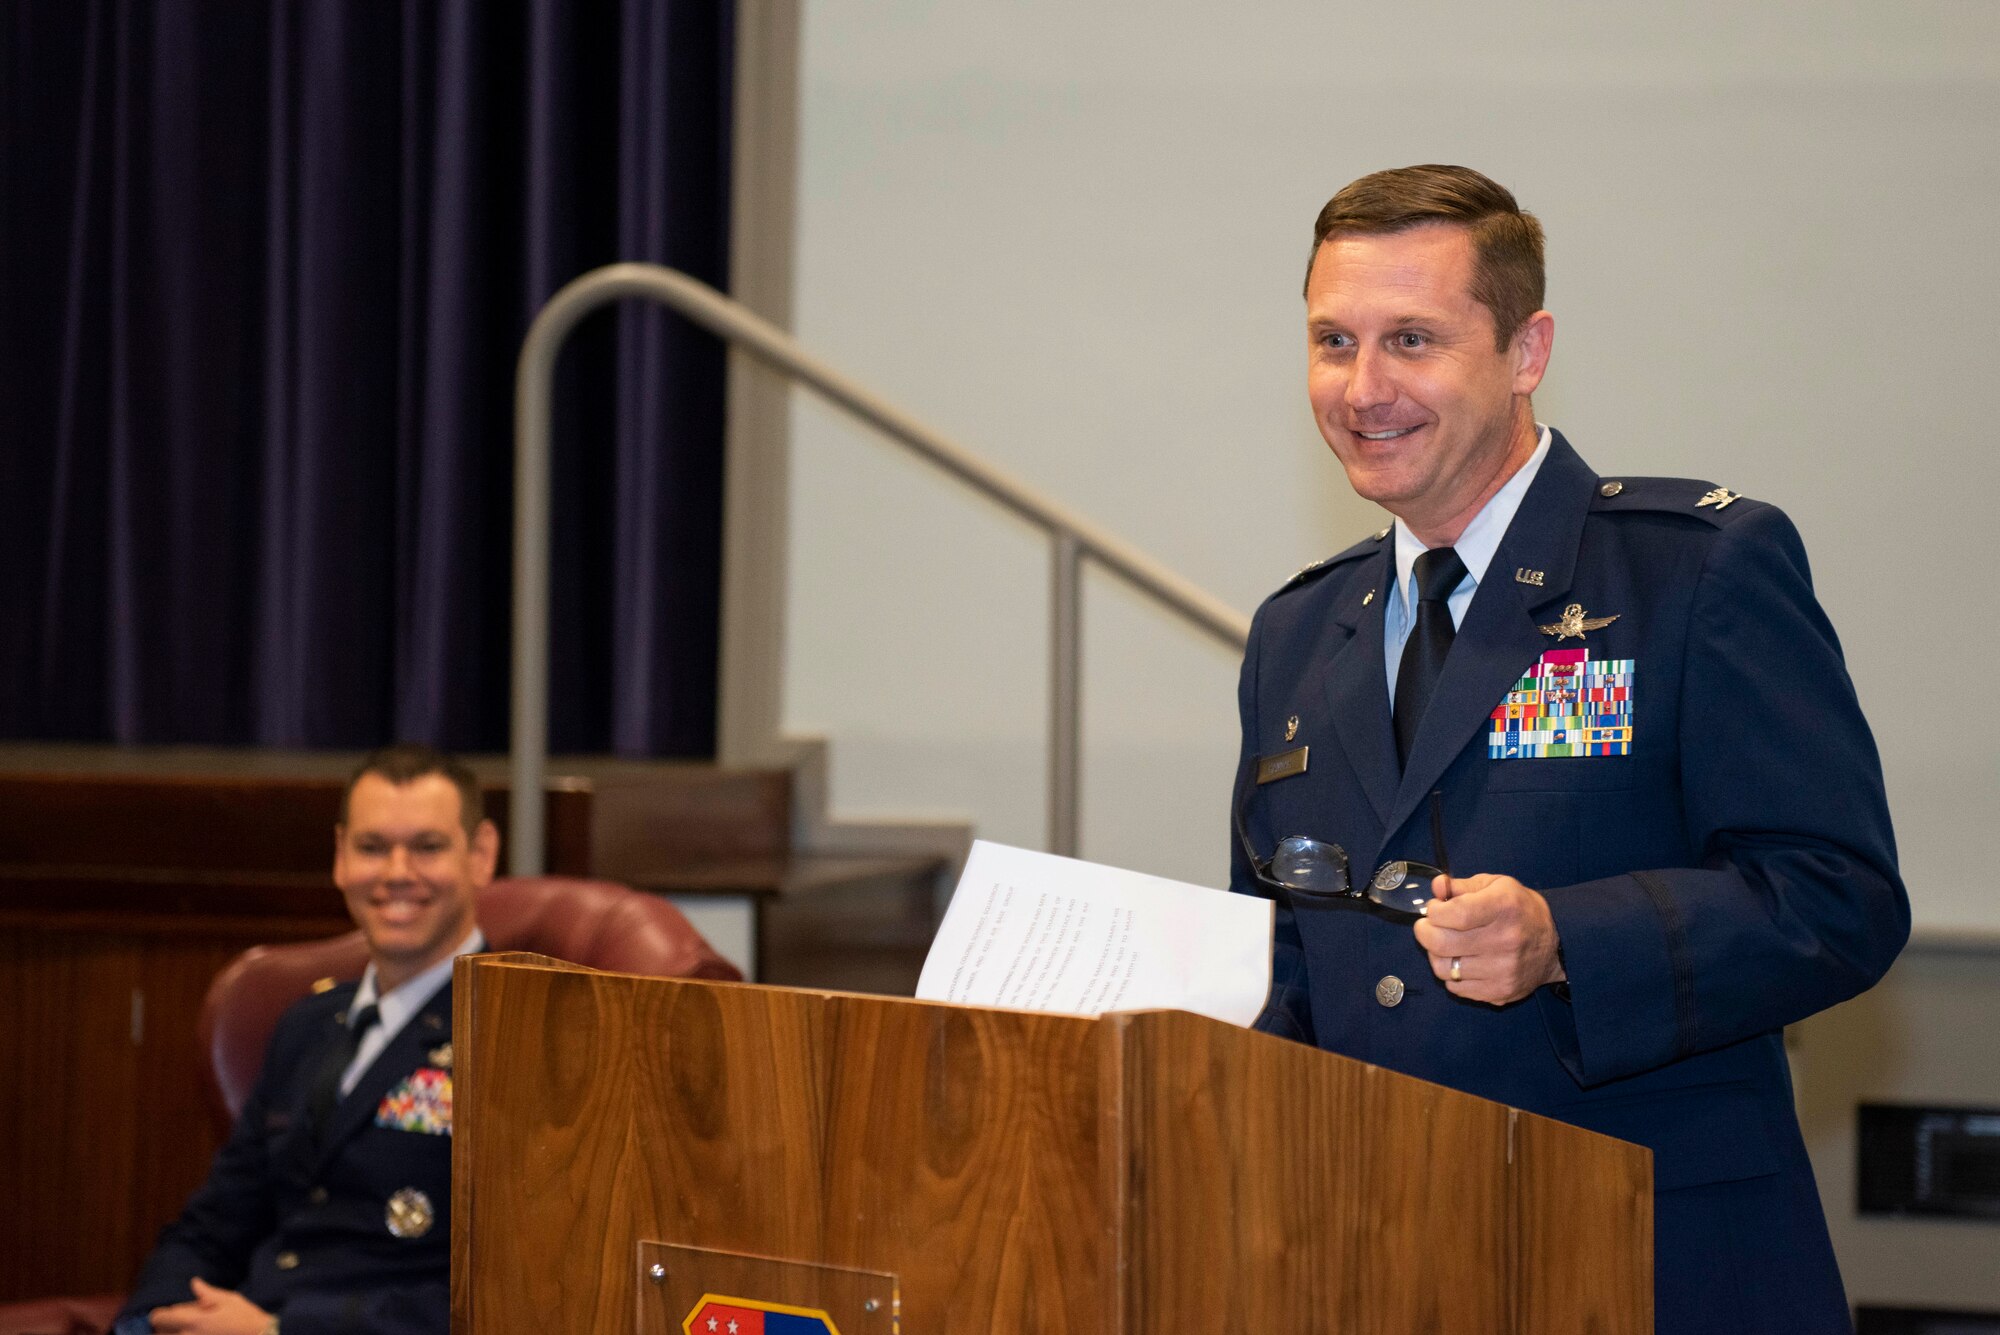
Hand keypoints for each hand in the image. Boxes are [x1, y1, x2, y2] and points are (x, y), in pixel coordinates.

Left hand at [147, 1278, 273, 1334]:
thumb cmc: (246, 1318)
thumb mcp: (229, 1300)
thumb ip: (207, 1293)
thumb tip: (194, 1283)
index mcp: (193, 1320)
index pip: (158, 1318)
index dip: (160, 1314)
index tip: (168, 1313)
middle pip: (159, 1333)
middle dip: (166, 1327)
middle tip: (181, 1322)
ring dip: (175, 1333)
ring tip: (191, 1328)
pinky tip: (199, 1332)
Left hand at [1412, 873, 1564, 1005]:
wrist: (1556, 945)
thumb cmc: (1520, 910)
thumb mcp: (1497, 886)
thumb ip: (1462, 886)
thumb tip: (1436, 887)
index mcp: (1504, 907)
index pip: (1455, 914)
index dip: (1434, 912)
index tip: (1434, 910)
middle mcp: (1505, 940)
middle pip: (1442, 944)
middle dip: (1424, 933)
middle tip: (1427, 927)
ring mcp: (1503, 970)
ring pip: (1444, 969)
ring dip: (1436, 955)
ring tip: (1445, 945)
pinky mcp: (1501, 992)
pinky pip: (1456, 988)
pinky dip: (1451, 975)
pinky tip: (1461, 962)